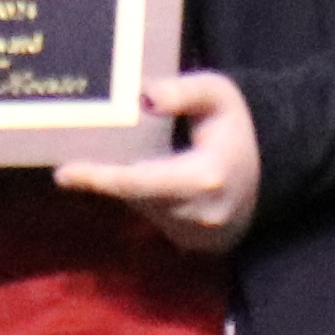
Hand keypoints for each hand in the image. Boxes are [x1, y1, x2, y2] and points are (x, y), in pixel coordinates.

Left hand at [53, 71, 264, 254]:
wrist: (272, 170)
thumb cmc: (238, 126)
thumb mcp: (217, 95)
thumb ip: (183, 91)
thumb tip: (144, 96)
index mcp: (204, 178)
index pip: (139, 183)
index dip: (99, 179)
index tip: (63, 173)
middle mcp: (199, 214)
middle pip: (134, 196)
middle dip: (106, 178)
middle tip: (75, 162)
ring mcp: (196, 234)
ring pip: (141, 208)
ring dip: (127, 186)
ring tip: (115, 163)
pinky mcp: (192, 243)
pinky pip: (153, 217)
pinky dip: (142, 197)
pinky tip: (143, 177)